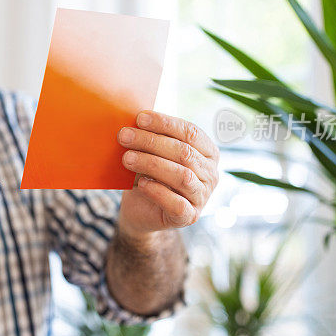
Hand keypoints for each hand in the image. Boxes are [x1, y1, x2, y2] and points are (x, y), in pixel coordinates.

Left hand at [117, 110, 218, 235]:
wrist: (140, 209)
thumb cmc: (148, 174)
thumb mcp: (151, 153)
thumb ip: (151, 138)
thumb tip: (135, 122)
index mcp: (207, 152)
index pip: (191, 133)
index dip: (165, 124)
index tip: (139, 118)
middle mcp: (211, 174)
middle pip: (184, 153)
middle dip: (151, 142)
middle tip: (124, 136)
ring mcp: (202, 197)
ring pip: (182, 176)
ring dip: (151, 164)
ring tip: (127, 158)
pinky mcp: (189, 216)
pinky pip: (177, 204)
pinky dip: (157, 191)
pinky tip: (141, 183)